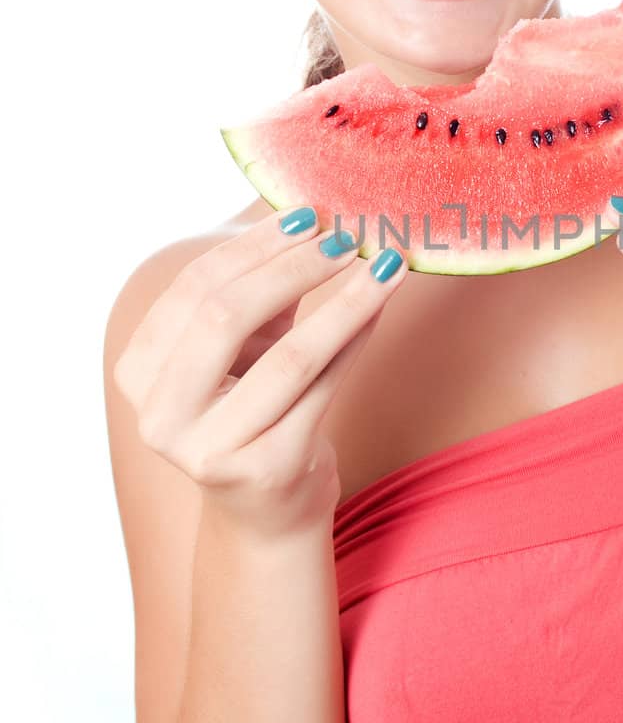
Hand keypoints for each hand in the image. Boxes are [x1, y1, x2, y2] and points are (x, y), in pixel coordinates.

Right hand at [113, 214, 408, 540]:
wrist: (267, 508)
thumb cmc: (254, 407)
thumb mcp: (245, 346)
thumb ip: (262, 289)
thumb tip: (311, 216)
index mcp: (139, 372)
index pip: (194, 288)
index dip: (253, 246)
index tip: (307, 214)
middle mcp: (162, 417)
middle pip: (226, 316)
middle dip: (293, 267)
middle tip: (346, 237)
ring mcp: (210, 450)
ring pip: (288, 357)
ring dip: (344, 301)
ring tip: (383, 264)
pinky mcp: (268, 471)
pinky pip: (324, 389)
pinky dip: (356, 338)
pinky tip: (379, 306)